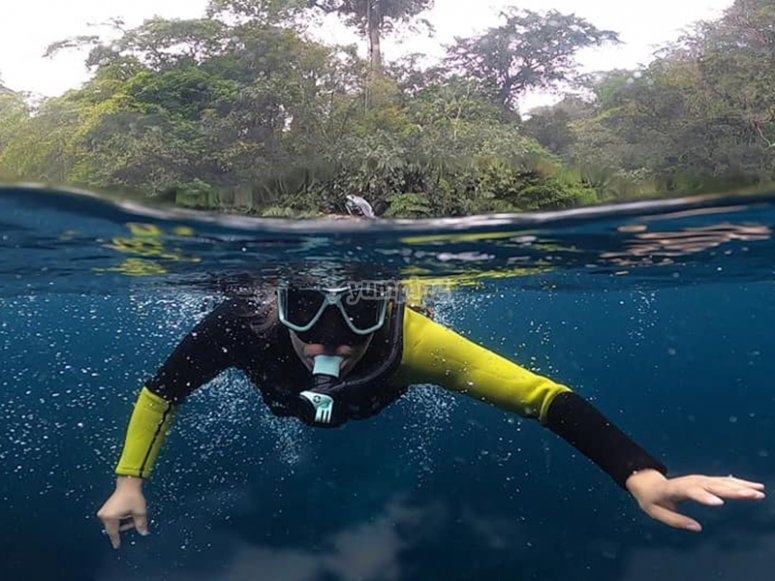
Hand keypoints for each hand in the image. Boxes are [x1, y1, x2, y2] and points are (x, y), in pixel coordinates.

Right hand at [96, 476, 148, 548]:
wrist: (128, 483)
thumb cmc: (133, 496)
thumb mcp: (139, 511)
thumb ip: (141, 524)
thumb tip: (144, 533)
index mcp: (111, 518)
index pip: (113, 533)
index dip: (116, 540)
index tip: (117, 546)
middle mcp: (104, 516)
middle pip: (114, 528)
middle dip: (124, 527)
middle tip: (134, 520)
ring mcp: (103, 512)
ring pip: (113, 523)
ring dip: (122, 522)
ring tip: (131, 513)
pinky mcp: (105, 508)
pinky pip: (112, 518)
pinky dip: (120, 518)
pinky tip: (126, 511)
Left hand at [625, 469, 765, 531]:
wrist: (648, 482)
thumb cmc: (651, 499)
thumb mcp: (656, 512)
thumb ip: (675, 520)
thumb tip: (697, 528)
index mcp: (675, 489)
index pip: (691, 492)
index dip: (704, 497)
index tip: (719, 503)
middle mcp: (690, 482)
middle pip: (712, 486)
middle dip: (732, 491)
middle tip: (751, 495)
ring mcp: (698, 479)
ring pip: (721, 482)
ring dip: (741, 486)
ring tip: (759, 491)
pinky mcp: (705, 480)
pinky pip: (724, 481)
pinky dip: (739, 483)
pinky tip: (754, 487)